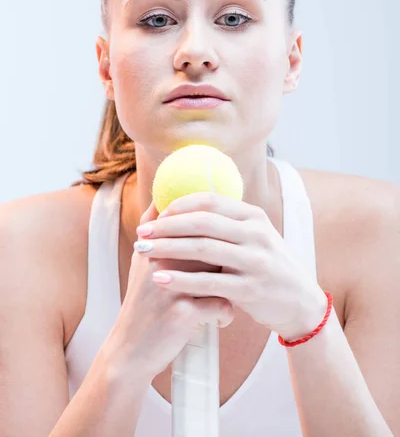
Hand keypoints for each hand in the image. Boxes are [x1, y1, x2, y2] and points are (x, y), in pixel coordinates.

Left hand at [135, 192, 327, 340]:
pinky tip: (160, 278)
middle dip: (167, 226)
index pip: (211, 201)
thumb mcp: (255, 237)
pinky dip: (181, 279)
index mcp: (254, 216)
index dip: (180, 205)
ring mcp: (255, 261)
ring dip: (168, 249)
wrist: (300, 302)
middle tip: (142, 232)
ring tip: (143, 251)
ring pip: (203, 249)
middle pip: (203, 223)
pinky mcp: (250, 289)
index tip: (156, 212)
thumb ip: (227, 223)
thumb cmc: (268, 266)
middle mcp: (256, 234)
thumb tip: (184, 209)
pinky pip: (208, 282)